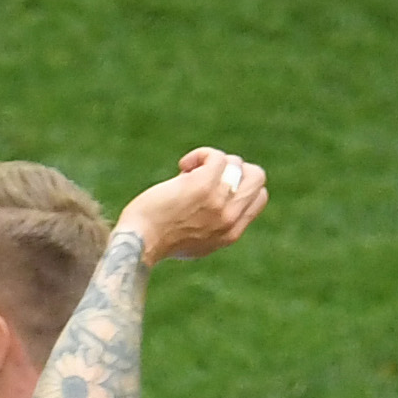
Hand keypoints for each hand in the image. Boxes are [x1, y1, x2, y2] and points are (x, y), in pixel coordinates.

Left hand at [121, 148, 269, 264]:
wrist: (137, 243)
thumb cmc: (156, 240)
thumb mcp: (196, 241)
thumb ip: (215, 225)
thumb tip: (222, 197)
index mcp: (230, 234)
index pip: (259, 197)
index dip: (240, 185)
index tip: (215, 188)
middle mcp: (229, 218)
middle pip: (257, 176)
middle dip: (234, 168)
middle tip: (207, 176)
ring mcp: (218, 201)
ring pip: (235, 163)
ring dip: (211, 162)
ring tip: (188, 173)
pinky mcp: (203, 185)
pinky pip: (216, 157)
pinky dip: (200, 155)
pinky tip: (183, 166)